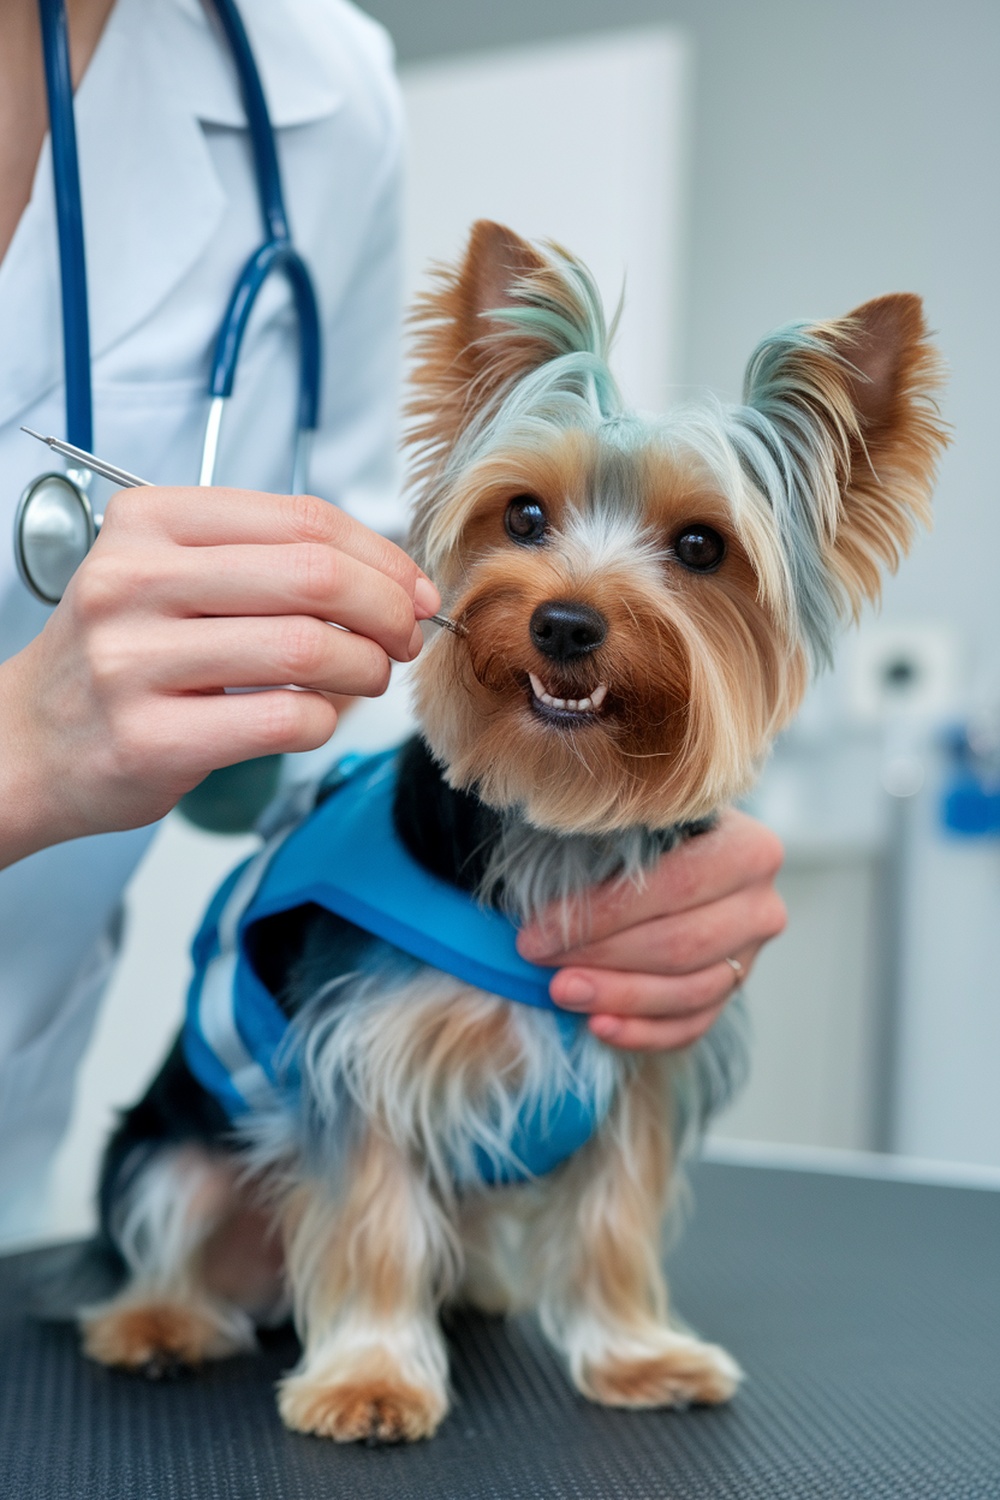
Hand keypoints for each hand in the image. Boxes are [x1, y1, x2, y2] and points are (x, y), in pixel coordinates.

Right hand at [0, 486, 439, 866]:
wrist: (27, 742)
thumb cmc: (120, 657)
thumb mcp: (171, 577)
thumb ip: (269, 564)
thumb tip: (395, 584)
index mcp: (147, 523)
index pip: (301, 520)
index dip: (381, 555)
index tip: (412, 589)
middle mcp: (134, 582)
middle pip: (314, 577)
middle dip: (386, 609)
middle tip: (404, 637)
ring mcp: (135, 662)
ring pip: (309, 648)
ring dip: (365, 668)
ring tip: (365, 677)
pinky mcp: (151, 739)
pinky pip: (286, 719)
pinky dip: (325, 721)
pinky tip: (315, 716)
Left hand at [517, 810, 785, 1050]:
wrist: (680, 851)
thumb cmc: (643, 831)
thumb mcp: (633, 822)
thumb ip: (608, 843)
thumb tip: (544, 885)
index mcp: (748, 849)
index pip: (674, 888)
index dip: (603, 915)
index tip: (539, 929)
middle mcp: (761, 905)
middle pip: (681, 946)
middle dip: (603, 957)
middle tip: (541, 960)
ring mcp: (751, 956)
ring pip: (688, 992)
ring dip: (618, 997)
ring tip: (561, 992)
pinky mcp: (732, 992)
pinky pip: (691, 1025)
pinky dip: (642, 1031)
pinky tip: (597, 1025)